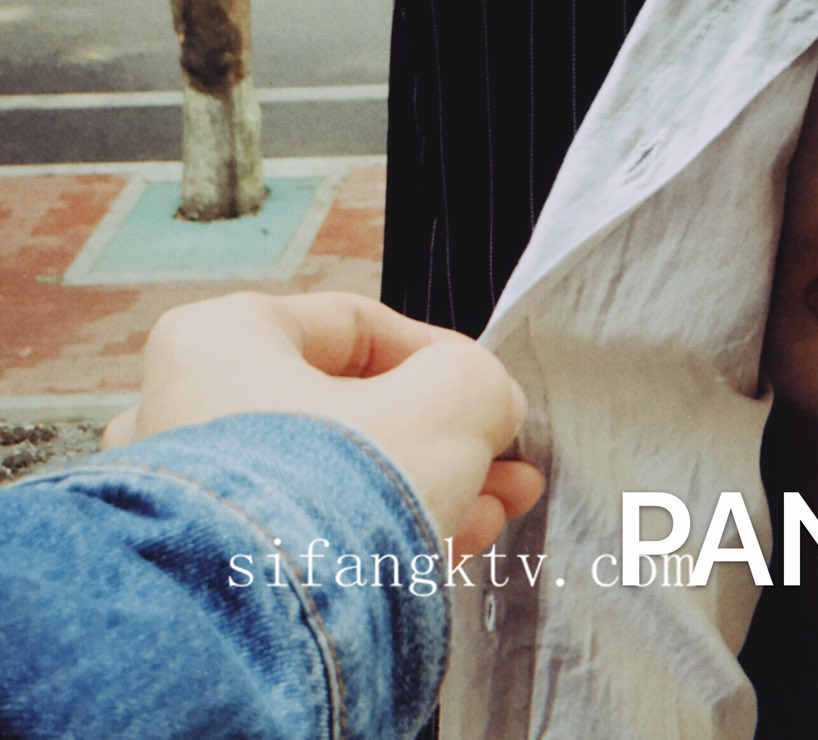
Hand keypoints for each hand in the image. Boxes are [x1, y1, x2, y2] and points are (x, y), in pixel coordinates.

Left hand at [103, 292, 544, 560]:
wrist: (267, 623)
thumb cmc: (339, 487)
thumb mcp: (450, 399)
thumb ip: (478, 381)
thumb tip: (488, 404)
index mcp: (220, 339)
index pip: (356, 326)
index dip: (441, 358)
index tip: (488, 394)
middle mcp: (182, 411)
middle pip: (349, 411)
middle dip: (442, 441)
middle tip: (502, 465)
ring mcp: (187, 499)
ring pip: (334, 481)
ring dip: (423, 492)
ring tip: (491, 516)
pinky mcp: (204, 569)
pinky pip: (306, 537)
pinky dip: (374, 541)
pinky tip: (444, 551)